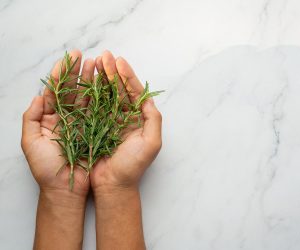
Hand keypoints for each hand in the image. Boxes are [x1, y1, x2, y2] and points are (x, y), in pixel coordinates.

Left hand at [21, 49, 94, 197]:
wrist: (66, 188)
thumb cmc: (46, 169)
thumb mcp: (30, 143)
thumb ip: (31, 118)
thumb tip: (38, 96)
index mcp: (49, 118)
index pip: (54, 91)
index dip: (60, 74)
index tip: (67, 58)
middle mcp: (66, 118)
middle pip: (71, 90)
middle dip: (77, 72)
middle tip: (84, 56)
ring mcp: (82, 123)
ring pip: (86, 97)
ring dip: (91, 81)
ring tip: (97, 64)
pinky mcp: (95, 131)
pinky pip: (98, 111)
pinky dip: (102, 97)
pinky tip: (105, 84)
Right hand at [90, 51, 161, 194]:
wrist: (113, 184)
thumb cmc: (133, 166)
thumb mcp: (151, 143)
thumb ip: (154, 119)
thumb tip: (149, 99)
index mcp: (140, 118)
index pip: (134, 92)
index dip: (127, 76)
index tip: (119, 61)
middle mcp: (126, 117)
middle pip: (120, 89)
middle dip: (113, 72)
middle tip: (104, 56)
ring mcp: (110, 120)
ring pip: (106, 94)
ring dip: (102, 78)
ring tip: (96, 62)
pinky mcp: (96, 126)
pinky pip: (94, 106)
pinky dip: (91, 92)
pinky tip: (87, 80)